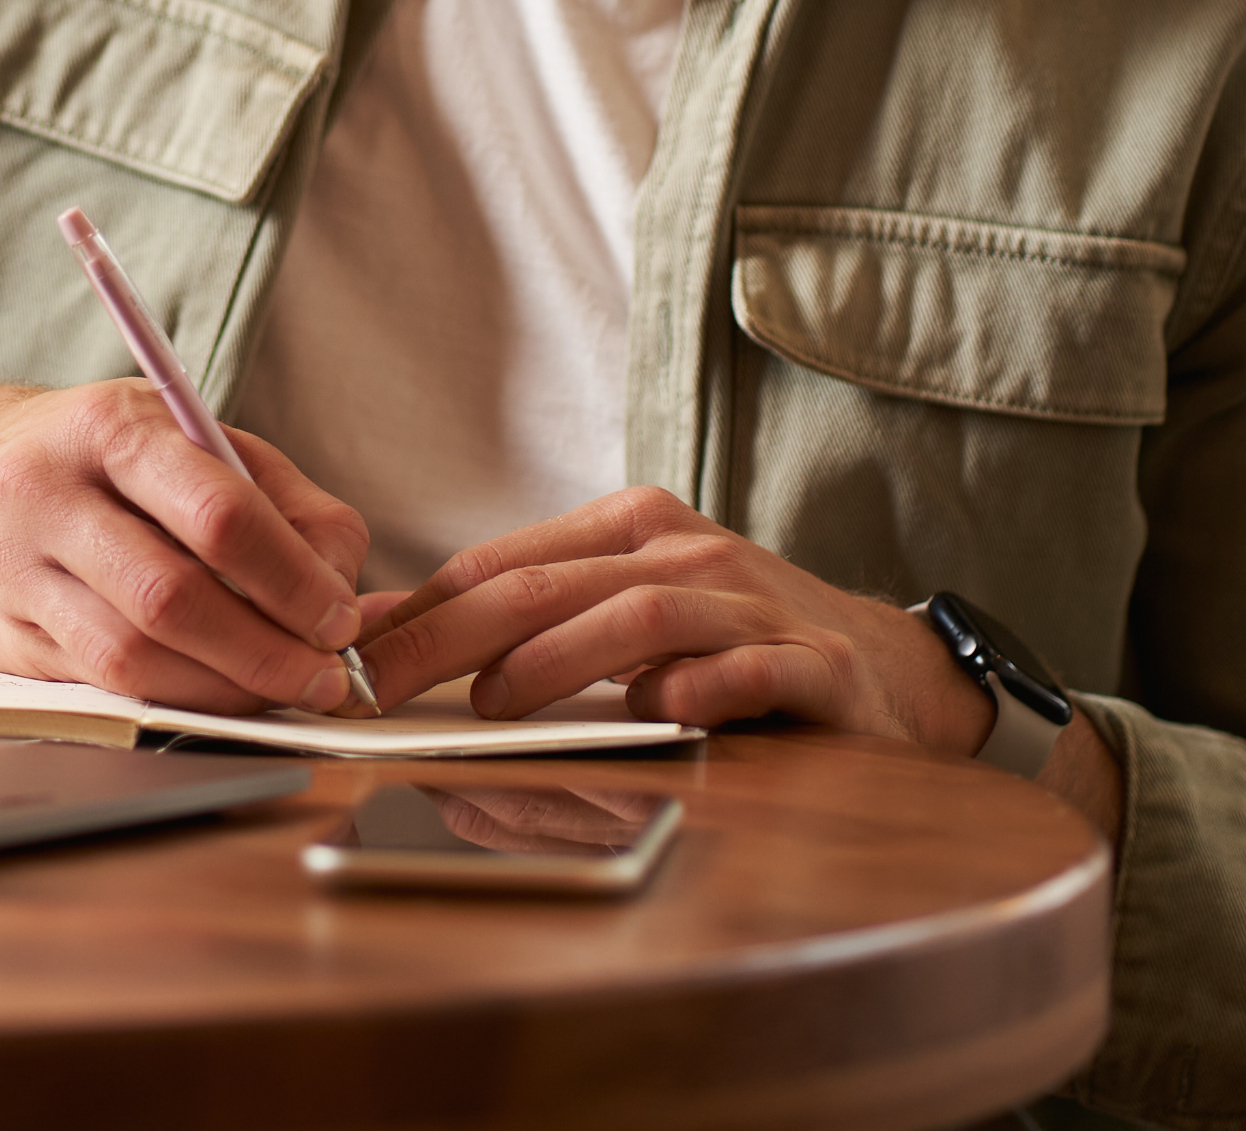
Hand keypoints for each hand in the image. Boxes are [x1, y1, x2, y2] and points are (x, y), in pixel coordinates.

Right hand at [0, 379, 370, 714]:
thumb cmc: (102, 458)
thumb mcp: (191, 436)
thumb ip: (280, 499)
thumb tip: (343, 583)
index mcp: (107, 428)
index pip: (215, 512)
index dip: (290, 577)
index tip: (338, 615)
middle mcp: (46, 495)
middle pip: (171, 596)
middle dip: (265, 649)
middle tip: (324, 676)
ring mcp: (12, 572)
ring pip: (130, 656)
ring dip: (223, 687)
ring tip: (282, 691)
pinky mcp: (1, 638)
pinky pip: (100, 685)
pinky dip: (175, 698)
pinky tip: (219, 693)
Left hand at [356, 487, 989, 753]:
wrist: (891, 671)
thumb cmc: (738, 643)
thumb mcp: (629, 617)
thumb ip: (531, 623)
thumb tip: (403, 637)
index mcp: (633, 530)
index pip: (504, 563)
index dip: (422, 610)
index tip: (354, 657)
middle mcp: (688, 552)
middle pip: (547, 584)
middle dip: (450, 636)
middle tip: (383, 686)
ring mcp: (751, 605)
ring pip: (635, 615)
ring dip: (554, 661)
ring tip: (492, 705)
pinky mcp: (812, 666)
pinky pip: (743, 669)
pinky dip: (694, 688)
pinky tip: (654, 715)